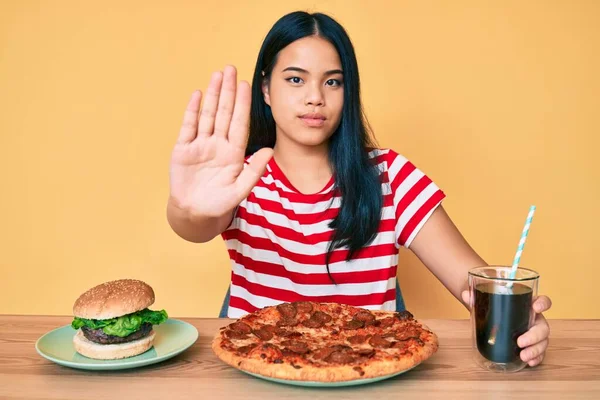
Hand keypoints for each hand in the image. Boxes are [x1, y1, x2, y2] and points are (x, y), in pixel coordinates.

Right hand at [169, 65, 272, 216]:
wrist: (195, 214)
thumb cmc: (220, 204)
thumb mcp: (240, 190)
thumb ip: (254, 170)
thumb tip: (270, 151)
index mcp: (233, 153)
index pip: (239, 123)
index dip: (242, 104)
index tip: (247, 85)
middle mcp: (218, 145)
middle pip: (224, 113)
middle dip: (228, 91)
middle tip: (231, 68)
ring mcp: (200, 145)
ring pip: (207, 115)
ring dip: (212, 95)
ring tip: (217, 75)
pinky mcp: (183, 149)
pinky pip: (188, 126)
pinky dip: (192, 111)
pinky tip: (198, 95)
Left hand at [461, 291, 551, 366]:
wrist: (491, 317)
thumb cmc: (493, 307)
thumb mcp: (485, 301)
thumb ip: (474, 297)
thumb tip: (465, 294)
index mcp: (527, 305)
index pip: (542, 301)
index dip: (543, 303)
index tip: (535, 306)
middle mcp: (534, 319)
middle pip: (543, 327)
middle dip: (534, 335)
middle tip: (520, 341)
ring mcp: (535, 334)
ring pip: (543, 342)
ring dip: (535, 350)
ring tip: (523, 356)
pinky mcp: (532, 346)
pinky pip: (539, 353)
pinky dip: (536, 358)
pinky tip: (529, 362)